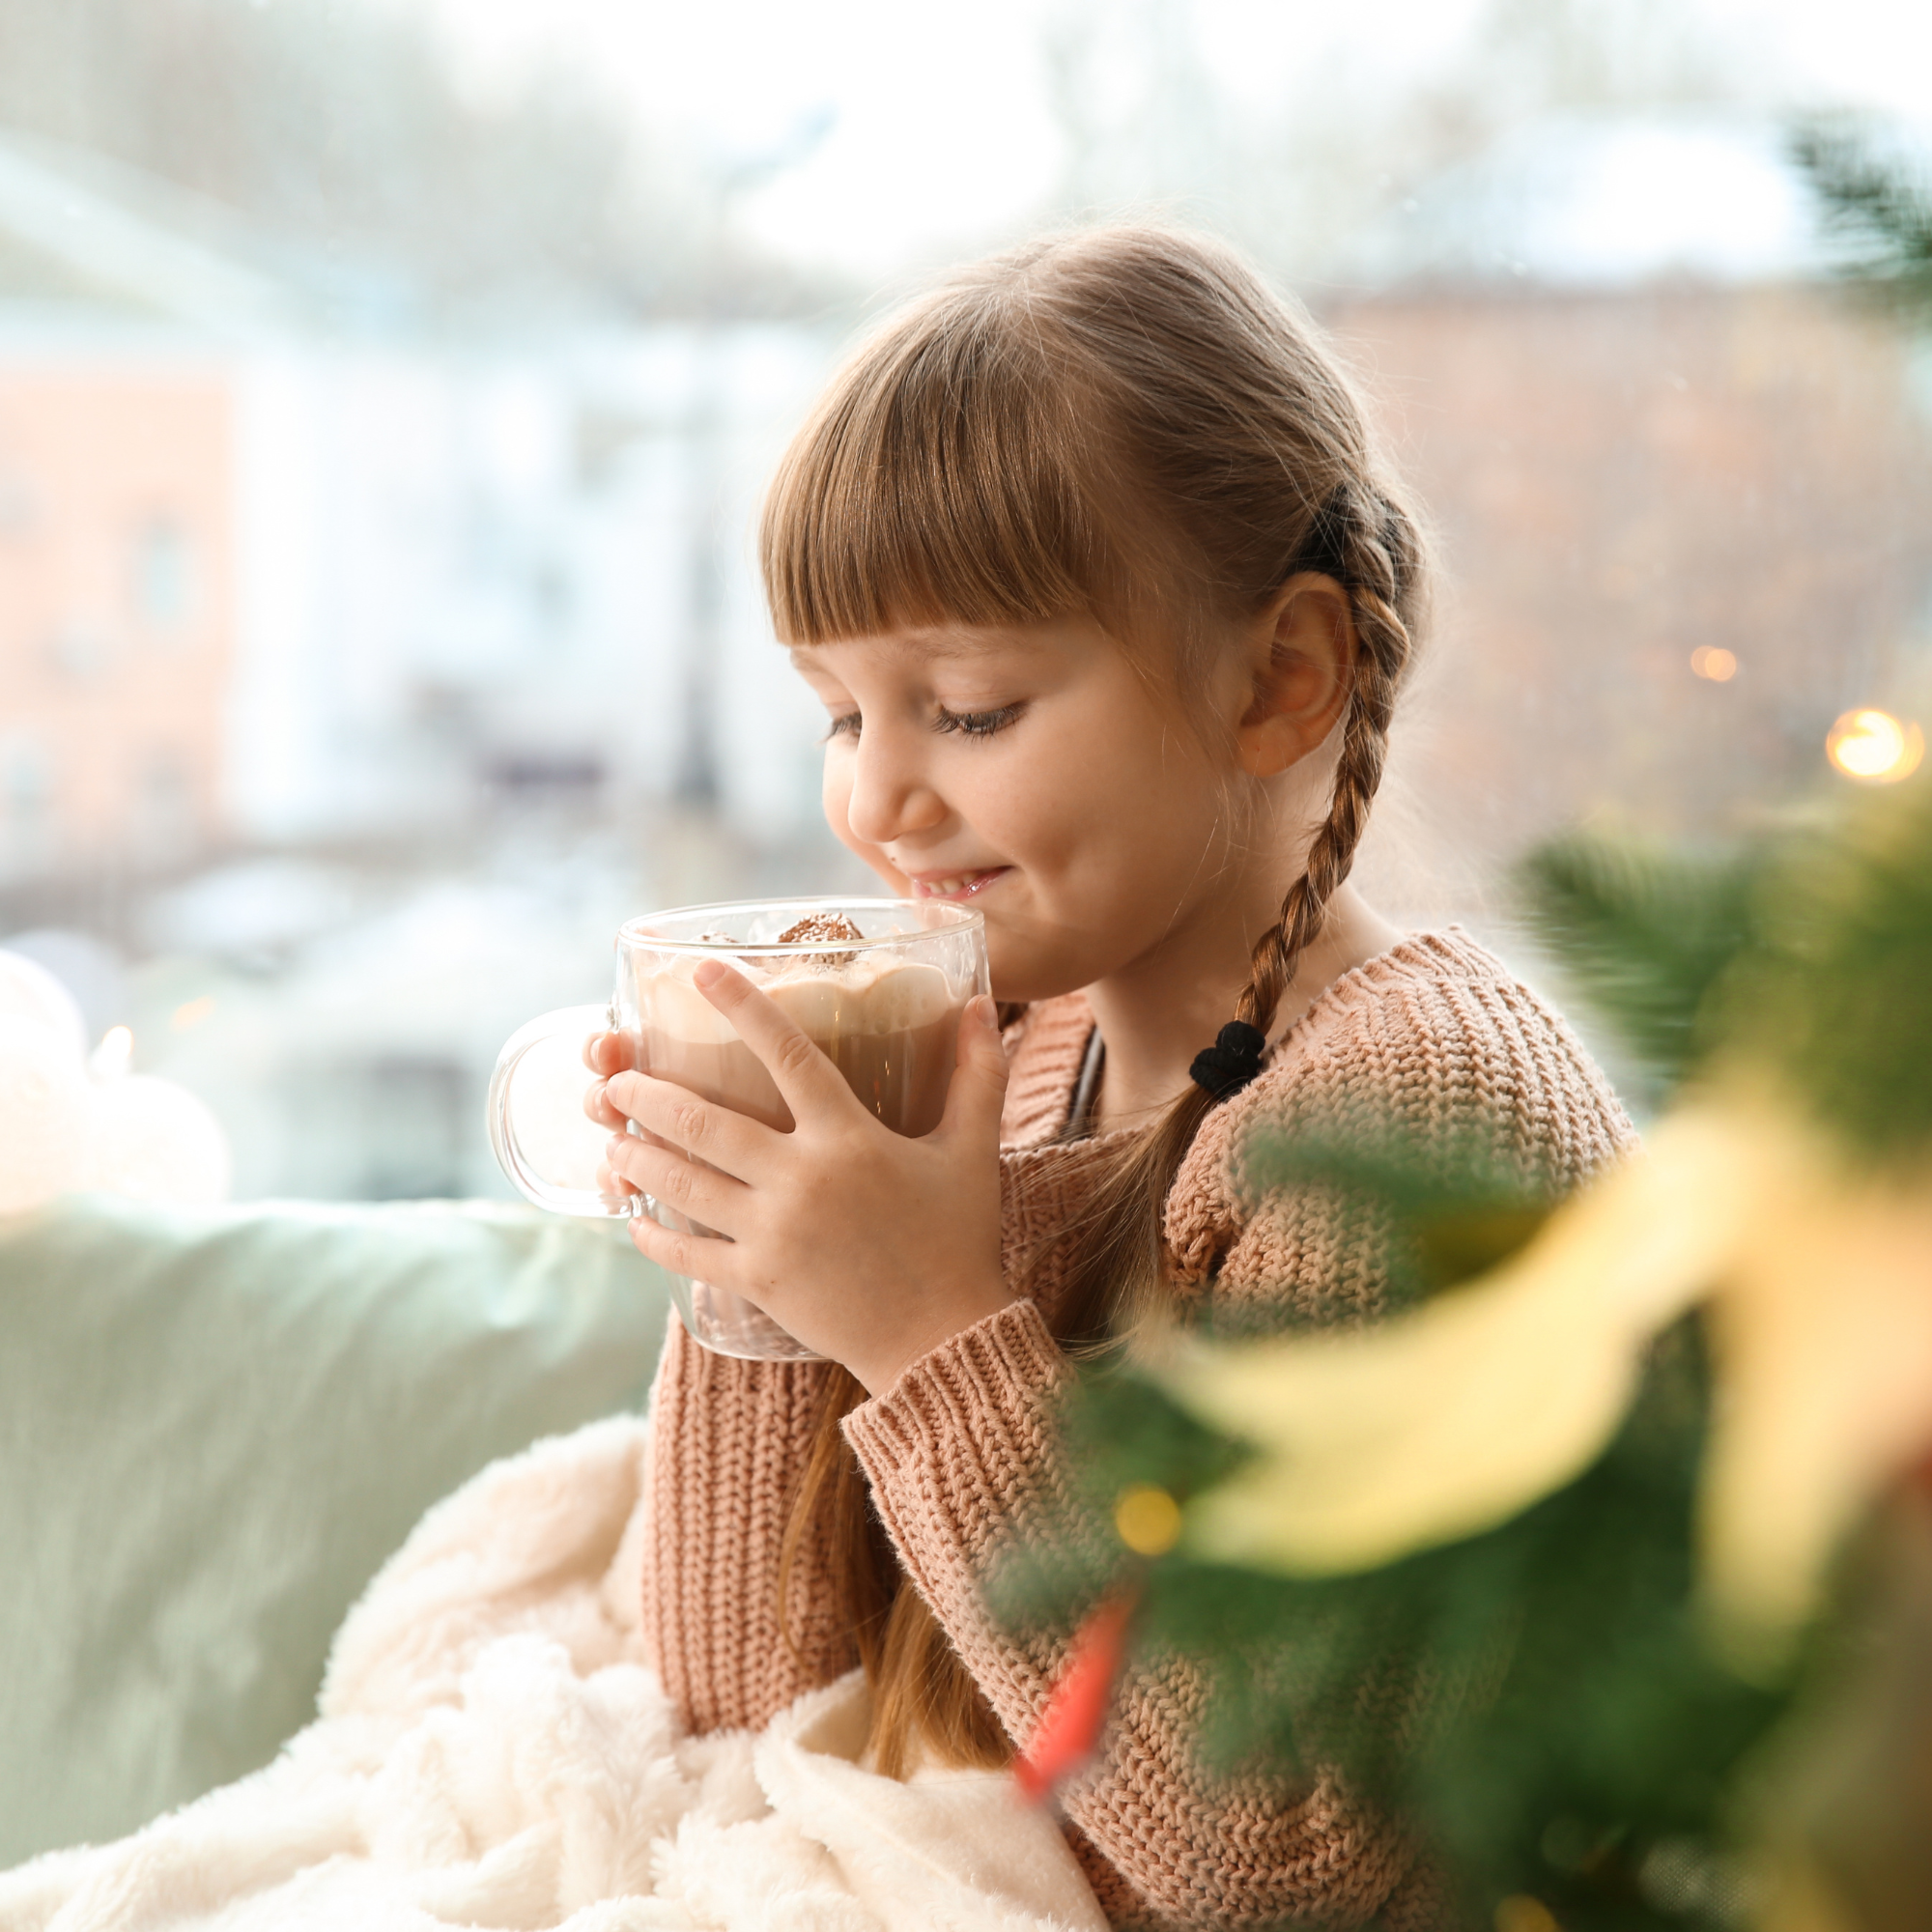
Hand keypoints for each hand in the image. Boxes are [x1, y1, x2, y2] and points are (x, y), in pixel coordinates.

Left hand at [596, 961, 1013, 1393]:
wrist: (945, 1341)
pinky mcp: (759, 1281)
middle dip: (648, 1096)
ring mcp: (774, 1232)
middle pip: (704, 1123)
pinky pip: (690, 1252)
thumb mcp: (972, 1151)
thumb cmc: (960, 1240)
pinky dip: (655, 1233)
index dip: (742, 1007)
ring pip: (683, 1183)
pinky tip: (636, 1219)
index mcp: (849, 1137)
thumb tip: (982, 1004)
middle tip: (615, 1078)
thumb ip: (977, 1074)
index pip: (787, 1054)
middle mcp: (802, 1178)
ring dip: (638, 1157)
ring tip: (613, 1138)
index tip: (700, 971)